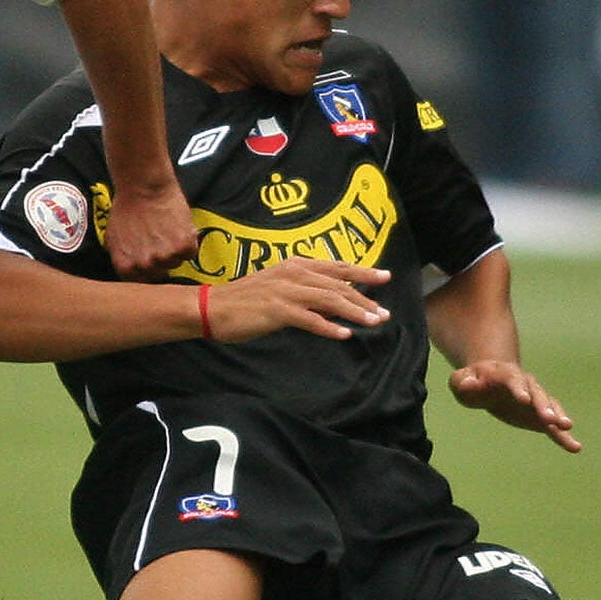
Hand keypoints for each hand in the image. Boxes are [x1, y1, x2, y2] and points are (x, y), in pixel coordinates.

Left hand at [106, 180, 197, 281]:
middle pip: (160, 274)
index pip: (141, 282)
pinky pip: (190, 252)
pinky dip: (188, 241)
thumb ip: (123, 259)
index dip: (147, 269)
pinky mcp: (183, 246)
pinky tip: (178, 227)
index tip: (151, 258)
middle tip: (160, 240)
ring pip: (176, 262)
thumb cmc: (126, 208)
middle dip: (161, 260)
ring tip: (167, 229)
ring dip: (175, 250)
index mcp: (127, 268)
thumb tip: (131, 271)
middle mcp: (146, 266)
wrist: (143, 186)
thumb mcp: (113, 239)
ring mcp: (166, 257)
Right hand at [203, 258, 391, 342]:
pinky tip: (344, 334)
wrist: (214, 307)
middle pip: (338, 285)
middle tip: (385, 313)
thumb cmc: (247, 300)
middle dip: (365, 299)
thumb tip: (334, 302)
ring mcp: (286, 291)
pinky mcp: (277, 310)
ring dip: (355, 312)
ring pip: (329, 300)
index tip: (385, 277)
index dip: (362, 272)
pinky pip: (309, 319)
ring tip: (374, 322)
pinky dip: (329, 326)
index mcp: (296, 265)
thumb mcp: (280, 288)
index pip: (336, 267)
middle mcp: (294, 273)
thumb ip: (307, 292)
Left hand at [447, 359, 579, 451]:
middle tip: (551, 419)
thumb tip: (469, 384)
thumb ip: (462, 381)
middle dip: (544, 405)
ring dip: (558, 416)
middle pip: (537, 393)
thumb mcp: (461, 379)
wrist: (489, 380)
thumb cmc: (472, 381)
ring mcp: (534, 400)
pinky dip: (563, 436)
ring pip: (549, 406)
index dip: (519, 389)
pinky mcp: (538, 416)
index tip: (524, 400)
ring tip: (567, 427)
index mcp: (505, 374)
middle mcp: (525, 385)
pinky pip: (553, 426)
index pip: (513, 380)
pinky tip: (575, 447)